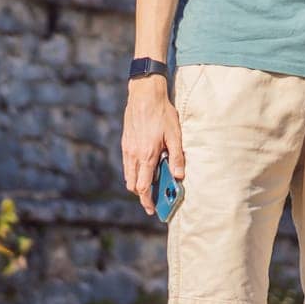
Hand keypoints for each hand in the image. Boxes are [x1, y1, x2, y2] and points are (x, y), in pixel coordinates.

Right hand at [120, 76, 183, 215]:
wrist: (144, 94)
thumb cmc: (162, 113)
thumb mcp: (175, 134)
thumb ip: (177, 156)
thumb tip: (179, 176)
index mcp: (147, 156)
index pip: (143, 187)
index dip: (147, 200)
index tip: (151, 209)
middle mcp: (134, 155)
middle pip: (133, 184)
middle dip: (141, 195)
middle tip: (152, 199)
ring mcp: (127, 148)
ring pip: (128, 174)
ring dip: (136, 183)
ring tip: (148, 184)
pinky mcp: (125, 142)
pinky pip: (127, 163)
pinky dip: (133, 170)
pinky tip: (144, 166)